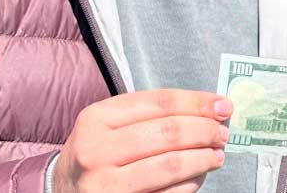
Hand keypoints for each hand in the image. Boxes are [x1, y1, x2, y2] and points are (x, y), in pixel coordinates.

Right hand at [53, 90, 231, 192]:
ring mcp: (105, 185)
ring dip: (203, 159)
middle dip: (205, 131)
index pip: (160, 103)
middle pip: (168, 133)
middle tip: (222, 133)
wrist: (64, 189)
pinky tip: (199, 176)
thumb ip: (153, 113)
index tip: (223, 105)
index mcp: (96, 118)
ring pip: (170, 166)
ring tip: (217, 155)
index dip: (198, 102)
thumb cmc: (98, 151)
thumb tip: (211, 108)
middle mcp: (96, 151)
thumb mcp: (110, 123)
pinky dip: (191, 184)